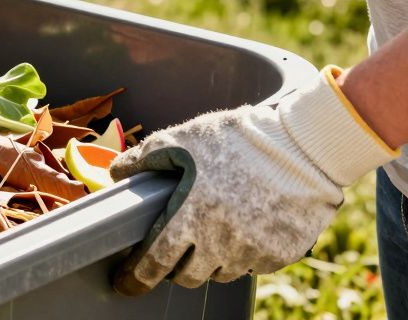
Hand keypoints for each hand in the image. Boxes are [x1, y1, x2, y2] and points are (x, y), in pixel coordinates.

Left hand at [110, 67, 395, 294]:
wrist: (304, 146)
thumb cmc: (237, 138)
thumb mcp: (181, 139)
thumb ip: (143, 159)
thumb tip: (116, 174)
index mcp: (192, 216)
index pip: (156, 262)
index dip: (136, 277)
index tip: (125, 282)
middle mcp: (222, 243)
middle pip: (187, 276)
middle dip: (172, 268)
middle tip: (169, 251)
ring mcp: (253, 252)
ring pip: (220, 273)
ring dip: (207, 260)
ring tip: (208, 231)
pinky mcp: (281, 255)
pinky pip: (250, 266)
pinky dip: (239, 254)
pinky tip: (240, 227)